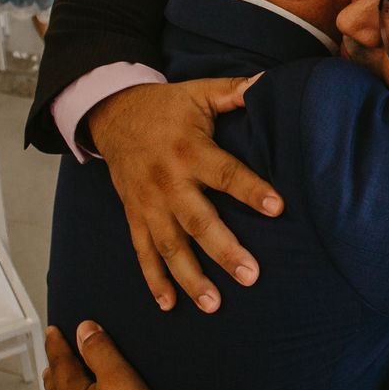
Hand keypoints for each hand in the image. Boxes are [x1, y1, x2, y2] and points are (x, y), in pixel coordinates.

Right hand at [87, 77, 279, 312]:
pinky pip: (143, 252)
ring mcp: (148, 203)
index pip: (226, 173)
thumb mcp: (199, 91)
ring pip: (169, 245)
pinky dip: (153, 280)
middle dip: (223, 250)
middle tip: (250, 275)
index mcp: (190, 149)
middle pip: (197, 220)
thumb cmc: (165, 106)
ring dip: (190, 277)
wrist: (110, 113)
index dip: (252, 190)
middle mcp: (168, 181)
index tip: (278, 208)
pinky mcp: (134, 215)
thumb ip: (234, 91)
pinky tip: (169, 305)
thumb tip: (268, 83)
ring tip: (214, 304)